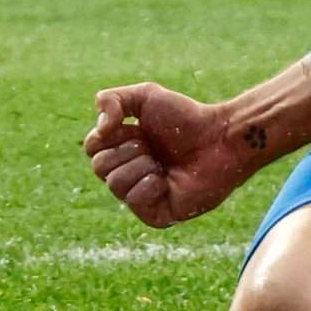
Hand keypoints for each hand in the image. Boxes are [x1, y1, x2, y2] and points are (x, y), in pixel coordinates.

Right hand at [86, 82, 257, 229]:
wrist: (219, 140)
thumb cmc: (187, 119)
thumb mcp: (145, 95)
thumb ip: (112, 100)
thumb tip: (100, 128)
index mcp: (123, 148)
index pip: (92, 147)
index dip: (108, 135)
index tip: (132, 127)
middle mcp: (129, 172)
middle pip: (99, 166)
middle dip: (127, 150)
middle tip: (152, 146)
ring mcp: (141, 195)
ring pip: (114, 184)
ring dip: (141, 166)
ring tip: (163, 163)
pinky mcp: (155, 214)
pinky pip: (134, 201)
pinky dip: (150, 185)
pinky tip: (168, 180)